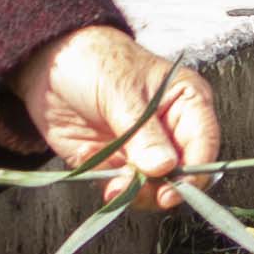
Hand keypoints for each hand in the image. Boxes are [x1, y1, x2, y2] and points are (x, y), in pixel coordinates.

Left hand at [5, 25, 218, 211]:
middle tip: (124, 183)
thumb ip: (143, 133)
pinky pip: (117, 186)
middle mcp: (171, 132)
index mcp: (187, 103)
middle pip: (179, 176)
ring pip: (150, 188)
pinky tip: (85, 152)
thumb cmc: (94, 60)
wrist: (49, 61)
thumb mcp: (121, 91)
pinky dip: (101, 178)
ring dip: (125, 186)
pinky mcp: (116, 163)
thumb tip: (165, 168)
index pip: (204, 146)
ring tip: (101, 165)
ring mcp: (143, 150)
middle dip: (153, 187)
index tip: (169, 193)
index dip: (192, 175)